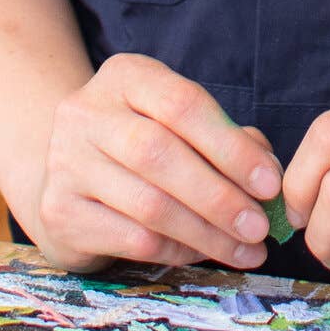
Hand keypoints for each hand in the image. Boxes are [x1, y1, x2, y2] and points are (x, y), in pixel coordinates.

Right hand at [23, 54, 280, 273]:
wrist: (67, 176)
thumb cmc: (141, 146)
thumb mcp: (179, 125)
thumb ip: (226, 139)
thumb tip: (267, 175)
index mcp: (125, 76)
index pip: (182, 103)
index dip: (231, 147)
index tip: (270, 184)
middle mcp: (86, 113)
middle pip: (160, 154)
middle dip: (220, 196)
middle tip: (260, 227)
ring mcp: (65, 162)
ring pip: (149, 204)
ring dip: (207, 234)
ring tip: (246, 250)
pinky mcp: (59, 212)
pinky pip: (132, 239)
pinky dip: (177, 251)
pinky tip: (203, 254)